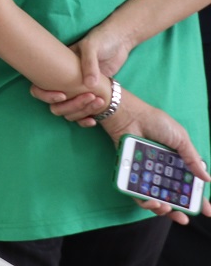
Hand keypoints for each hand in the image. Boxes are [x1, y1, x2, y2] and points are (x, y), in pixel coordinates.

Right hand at [29, 26, 133, 125]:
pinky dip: (86, 117)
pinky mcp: (91, 94)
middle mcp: (64, 80)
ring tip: (99, 101)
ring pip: (69, 110)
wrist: (119, 41)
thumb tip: (88, 85)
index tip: (62, 95)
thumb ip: (89, 64)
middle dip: (71, 105)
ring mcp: (78, 89)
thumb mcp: (91, 47)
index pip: (40, 86)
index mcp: (58, 68)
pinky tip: (94, 119)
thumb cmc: (101, 40)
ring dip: (81, 110)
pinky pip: (82, 113)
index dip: (46, 94)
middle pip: (56, 103)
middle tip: (88, 97)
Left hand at [99, 89, 210, 223]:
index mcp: (175, 163)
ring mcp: (145, 173)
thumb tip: (207, 179)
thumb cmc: (155, 122)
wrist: (130, 115)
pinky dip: (143, 200)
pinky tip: (151, 201)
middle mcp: (160, 170)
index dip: (197, 198)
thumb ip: (192, 159)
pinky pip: (135, 192)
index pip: (188, 185)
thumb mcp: (180, 139)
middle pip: (170, 196)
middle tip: (183, 218)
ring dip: (160, 208)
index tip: (207, 212)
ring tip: (165, 207)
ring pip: (153, 198)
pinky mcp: (130, 173)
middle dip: (178, 211)